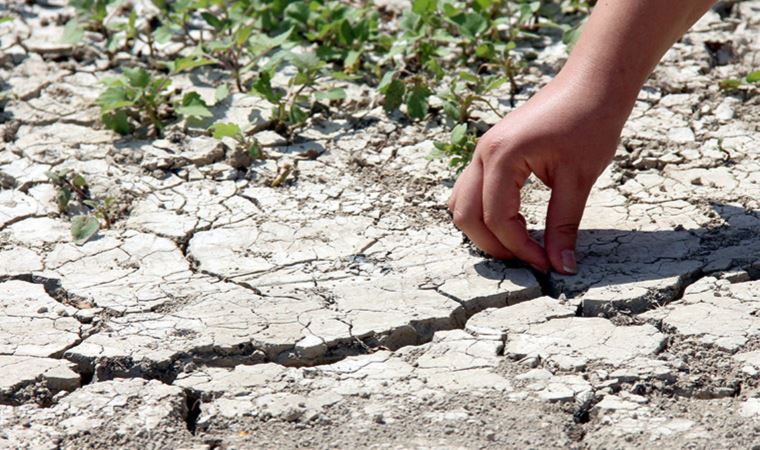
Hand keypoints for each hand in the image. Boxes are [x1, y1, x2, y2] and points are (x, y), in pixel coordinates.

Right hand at [448, 76, 626, 273]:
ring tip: (516, 243)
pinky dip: (483, 211)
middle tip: (527, 260)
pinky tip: (513, 220)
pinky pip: (471, 189)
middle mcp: (483, 153)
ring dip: (482, 228)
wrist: (593, 82)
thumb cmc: (590, 121)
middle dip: (493, 244)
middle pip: (466, 214)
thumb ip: (564, 224)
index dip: (520, 247)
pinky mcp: (491, 151)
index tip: (547, 264)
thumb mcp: (579, 179)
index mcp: (502, 156)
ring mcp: (483, 151)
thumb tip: (561, 265)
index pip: (497, 217)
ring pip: (461, 202)